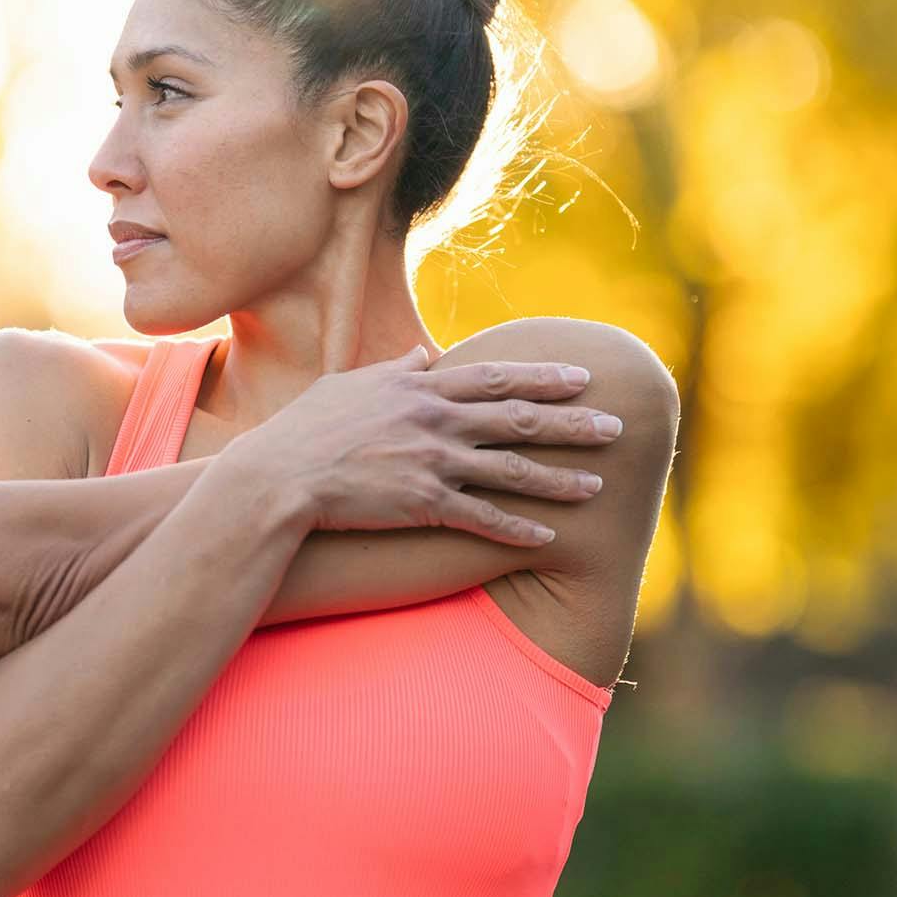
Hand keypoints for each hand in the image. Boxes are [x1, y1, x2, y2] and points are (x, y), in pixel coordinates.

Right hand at [220, 344, 619, 542]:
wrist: (278, 476)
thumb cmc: (304, 429)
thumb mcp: (348, 385)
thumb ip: (393, 371)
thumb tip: (423, 357)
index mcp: (420, 390)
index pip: (496, 377)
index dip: (543, 376)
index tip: (582, 375)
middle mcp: (435, 422)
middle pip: (520, 419)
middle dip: (573, 423)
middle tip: (617, 425)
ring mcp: (432, 463)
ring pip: (512, 470)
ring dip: (560, 479)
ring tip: (600, 486)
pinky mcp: (423, 504)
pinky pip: (483, 518)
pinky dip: (518, 529)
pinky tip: (549, 538)